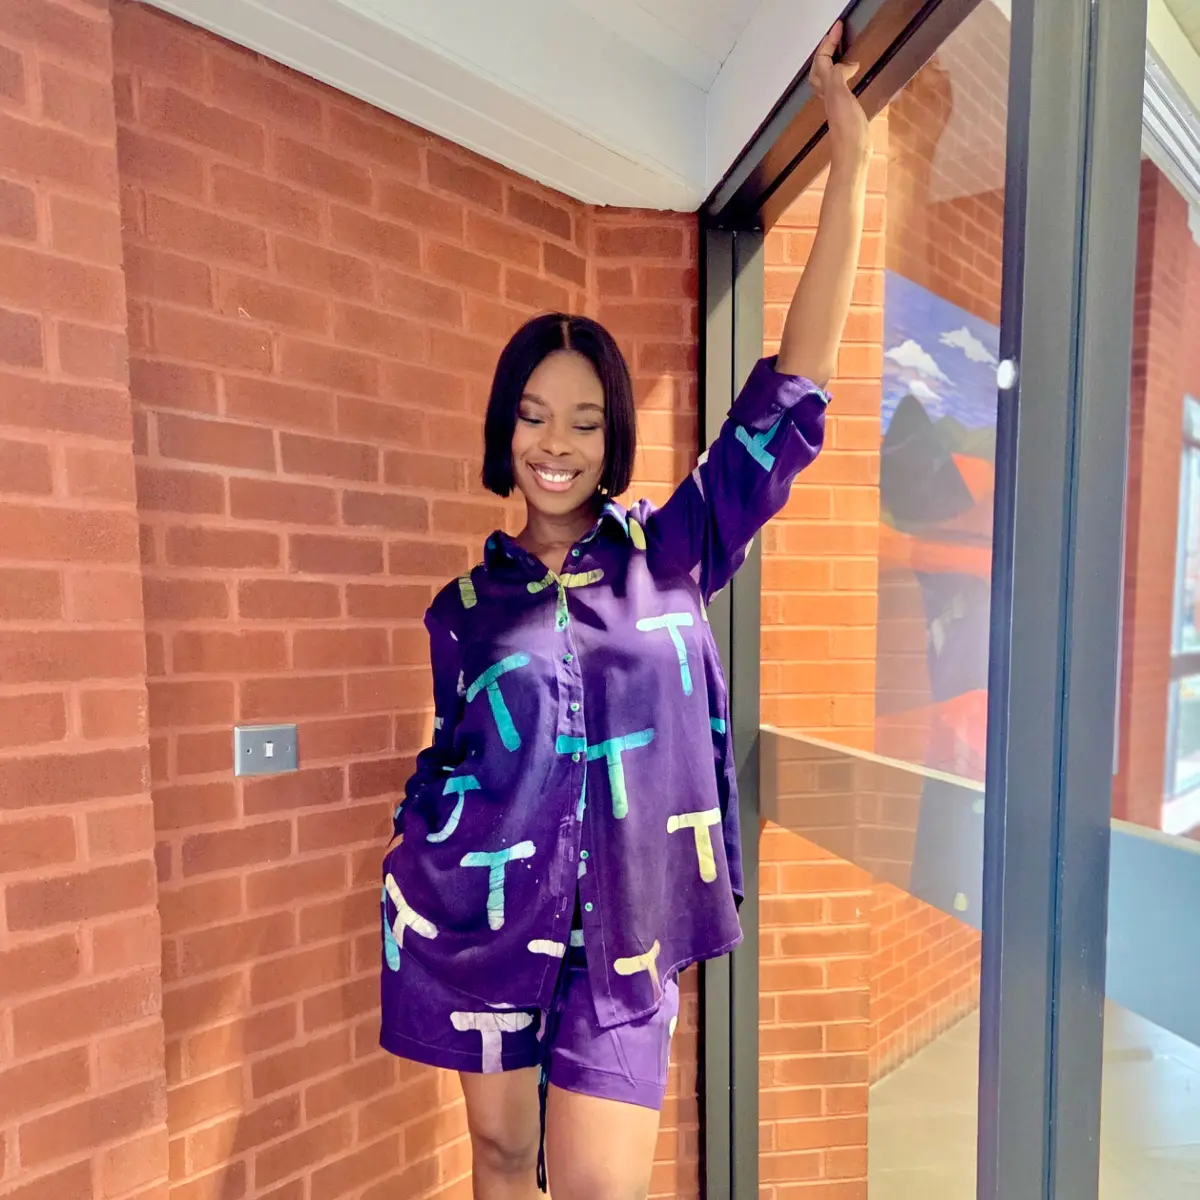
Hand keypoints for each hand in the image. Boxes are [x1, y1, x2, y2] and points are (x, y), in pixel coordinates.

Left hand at [811, 21, 869, 169]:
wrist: (853, 155)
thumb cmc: (847, 129)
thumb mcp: (840, 97)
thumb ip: (837, 76)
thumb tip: (846, 64)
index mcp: (827, 89)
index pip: (822, 60)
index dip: (829, 43)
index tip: (838, 27)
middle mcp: (828, 95)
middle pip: (819, 69)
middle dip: (826, 51)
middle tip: (837, 36)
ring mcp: (836, 104)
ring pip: (827, 78)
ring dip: (831, 62)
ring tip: (841, 51)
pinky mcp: (846, 112)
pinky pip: (840, 87)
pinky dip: (843, 76)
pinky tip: (852, 76)